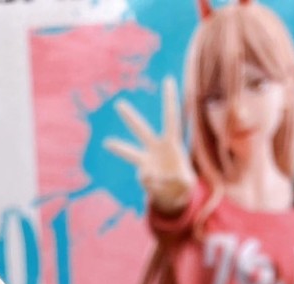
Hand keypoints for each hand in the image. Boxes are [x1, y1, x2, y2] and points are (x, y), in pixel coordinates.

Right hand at [105, 79, 194, 216]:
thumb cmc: (184, 184)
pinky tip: (162, 187)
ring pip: (130, 152)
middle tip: (118, 103)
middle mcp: (156, 147)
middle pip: (141, 130)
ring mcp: (147, 161)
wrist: (174, 195)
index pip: (171, 117)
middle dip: (129, 117)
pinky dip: (155, 186)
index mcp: (172, 142)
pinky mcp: (142, 175)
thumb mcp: (186, 183)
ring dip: (118, 147)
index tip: (168, 79)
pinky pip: (146, 181)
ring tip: (107, 142)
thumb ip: (174, 180)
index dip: (170, 100)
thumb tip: (150, 175)